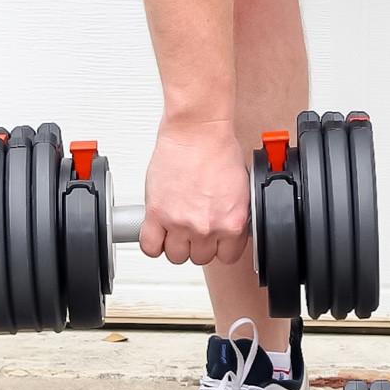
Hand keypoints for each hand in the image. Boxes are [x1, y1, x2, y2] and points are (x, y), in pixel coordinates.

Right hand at [139, 117, 251, 267]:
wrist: (197, 131)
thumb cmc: (217, 149)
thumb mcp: (240, 188)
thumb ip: (233, 214)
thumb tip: (229, 228)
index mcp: (232, 222)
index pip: (227, 256)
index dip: (219, 248)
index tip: (215, 240)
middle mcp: (206, 226)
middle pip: (200, 258)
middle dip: (197, 244)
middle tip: (194, 226)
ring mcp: (180, 223)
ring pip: (175, 256)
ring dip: (175, 244)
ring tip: (175, 227)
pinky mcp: (156, 214)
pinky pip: (150, 247)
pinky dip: (152, 243)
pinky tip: (157, 232)